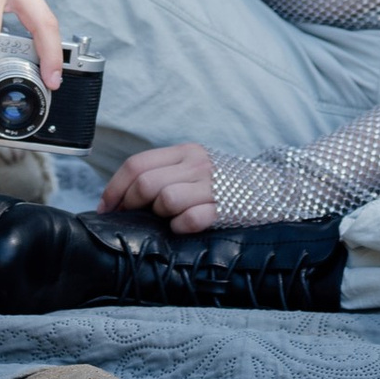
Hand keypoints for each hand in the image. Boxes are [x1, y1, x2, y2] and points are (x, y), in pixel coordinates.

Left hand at [101, 141, 217, 234]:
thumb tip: (121, 196)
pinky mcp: (225, 208)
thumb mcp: (194, 167)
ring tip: (169, 219)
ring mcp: (212, 185)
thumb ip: (164, 173)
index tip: (105, 208)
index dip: (114, 188)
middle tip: (130, 219)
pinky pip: (189, 219)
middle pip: (145, 183)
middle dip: (130, 205)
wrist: (274, 186)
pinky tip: (185, 226)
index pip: (136, 164)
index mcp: (184, 152)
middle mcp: (196, 164)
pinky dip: (180, 226)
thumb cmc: (224, 182)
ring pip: (165, 200)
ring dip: (160, 215)